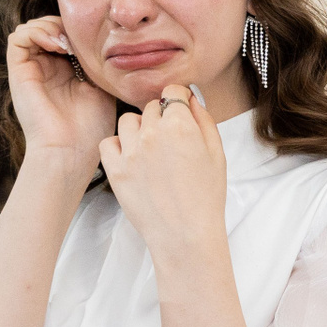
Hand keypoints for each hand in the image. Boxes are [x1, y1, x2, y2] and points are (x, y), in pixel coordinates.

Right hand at [6, 17, 115, 172]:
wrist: (70, 150)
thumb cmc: (90, 127)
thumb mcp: (101, 88)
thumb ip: (98, 65)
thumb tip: (107, 43)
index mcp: (65, 71)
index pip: (64, 34)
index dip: (76, 29)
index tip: (95, 40)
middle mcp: (45, 68)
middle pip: (46, 27)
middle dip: (63, 24)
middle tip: (79, 41)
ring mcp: (31, 69)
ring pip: (30, 28)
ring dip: (49, 26)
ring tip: (67, 43)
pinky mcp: (18, 72)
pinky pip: (17, 38)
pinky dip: (36, 32)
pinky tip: (57, 45)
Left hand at [98, 85, 227, 265]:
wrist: (185, 233)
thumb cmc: (206, 197)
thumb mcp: (217, 154)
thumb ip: (204, 120)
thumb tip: (191, 100)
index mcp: (180, 126)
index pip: (172, 92)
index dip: (178, 99)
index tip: (180, 109)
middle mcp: (153, 133)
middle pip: (151, 107)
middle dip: (161, 117)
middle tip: (170, 138)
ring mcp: (131, 151)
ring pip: (128, 121)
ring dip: (139, 128)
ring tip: (150, 148)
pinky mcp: (115, 169)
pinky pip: (108, 142)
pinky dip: (118, 146)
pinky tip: (132, 157)